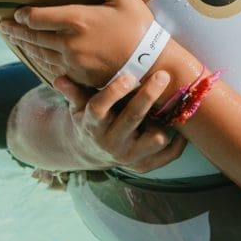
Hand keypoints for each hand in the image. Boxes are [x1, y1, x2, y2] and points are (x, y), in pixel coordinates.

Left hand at [0, 0, 153, 87]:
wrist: (152, 63)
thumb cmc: (139, 27)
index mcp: (78, 20)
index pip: (37, 18)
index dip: (22, 15)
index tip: (16, 13)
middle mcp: (70, 43)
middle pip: (33, 37)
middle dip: (15, 31)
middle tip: (3, 28)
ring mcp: (73, 62)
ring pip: (40, 54)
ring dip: (25, 46)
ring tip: (16, 41)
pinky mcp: (80, 77)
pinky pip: (53, 68)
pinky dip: (41, 61)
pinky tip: (37, 57)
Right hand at [54, 68, 185, 172]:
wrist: (92, 151)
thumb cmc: (89, 119)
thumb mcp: (79, 106)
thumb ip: (73, 91)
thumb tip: (59, 79)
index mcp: (92, 126)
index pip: (99, 108)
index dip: (114, 91)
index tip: (129, 75)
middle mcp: (111, 144)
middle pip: (132, 118)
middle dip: (148, 96)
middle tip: (162, 75)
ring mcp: (129, 157)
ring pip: (155, 138)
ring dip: (164, 121)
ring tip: (170, 102)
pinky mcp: (145, 166)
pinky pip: (169, 155)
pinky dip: (179, 141)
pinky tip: (181, 123)